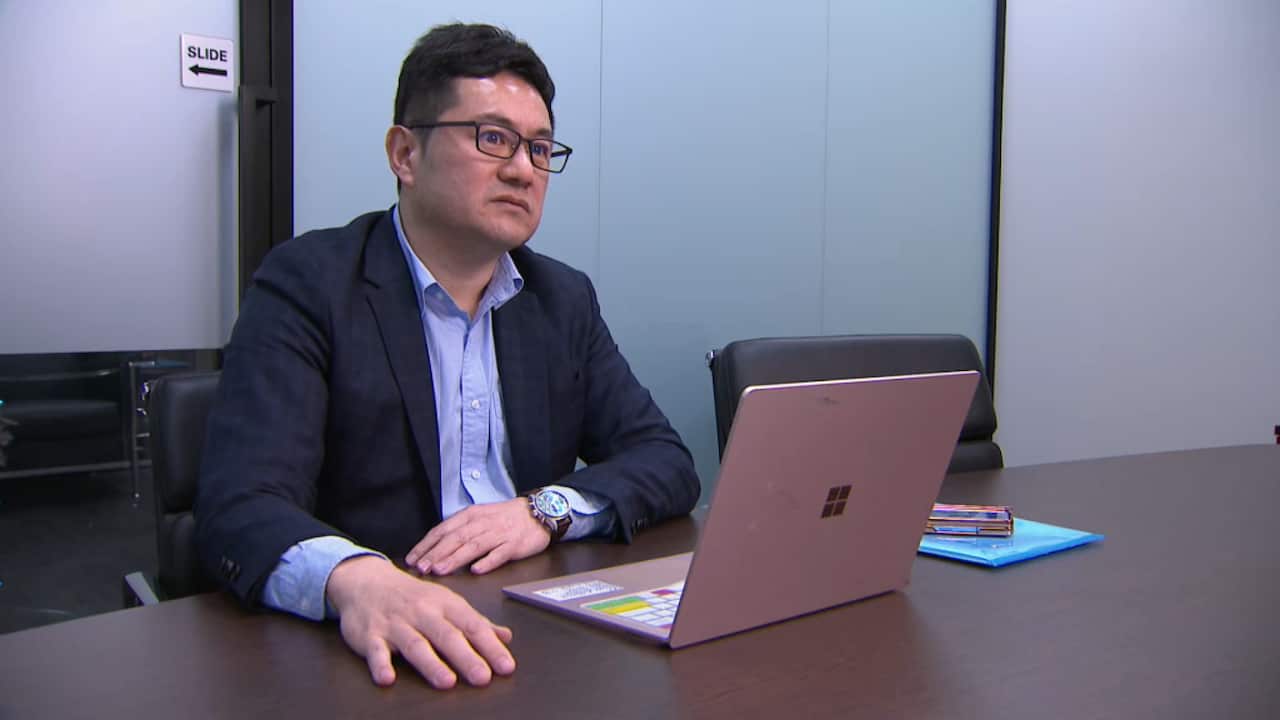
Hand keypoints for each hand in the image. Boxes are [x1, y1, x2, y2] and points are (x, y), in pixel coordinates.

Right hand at [325, 555, 514, 688]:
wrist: (367, 580)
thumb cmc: (413, 596)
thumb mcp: (447, 602)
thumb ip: (476, 622)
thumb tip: (506, 637)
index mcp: (445, 604)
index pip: (472, 626)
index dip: (490, 647)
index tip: (506, 666)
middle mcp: (423, 613)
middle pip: (446, 635)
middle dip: (466, 657)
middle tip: (483, 677)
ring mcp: (396, 624)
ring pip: (415, 644)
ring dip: (431, 663)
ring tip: (447, 681)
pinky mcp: (370, 635)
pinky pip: (375, 651)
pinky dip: (380, 664)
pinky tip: (387, 679)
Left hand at [405, 497, 550, 575]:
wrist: (537, 512)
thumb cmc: (504, 518)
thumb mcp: (478, 518)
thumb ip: (459, 531)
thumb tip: (435, 549)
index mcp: (470, 516)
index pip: (443, 530)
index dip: (426, 545)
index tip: (412, 559)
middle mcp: (481, 523)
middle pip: (455, 538)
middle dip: (436, 553)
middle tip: (421, 568)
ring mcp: (498, 534)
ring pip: (473, 546)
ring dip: (455, 558)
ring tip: (440, 570)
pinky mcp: (514, 545)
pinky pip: (499, 553)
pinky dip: (487, 562)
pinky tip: (476, 570)